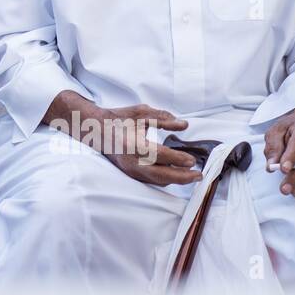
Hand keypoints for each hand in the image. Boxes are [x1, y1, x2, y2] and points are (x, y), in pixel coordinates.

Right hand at [44, 91, 200, 186]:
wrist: (95, 129)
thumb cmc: (119, 119)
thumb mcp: (141, 113)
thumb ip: (163, 118)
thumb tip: (183, 125)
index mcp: (135, 144)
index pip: (162, 155)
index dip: (179, 159)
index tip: (193, 159)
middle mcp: (132, 161)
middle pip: (162, 175)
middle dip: (183, 177)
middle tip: (198, 175)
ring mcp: (130, 170)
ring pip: (158, 180)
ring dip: (176, 180)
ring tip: (191, 176)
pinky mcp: (130, 173)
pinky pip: (151, 181)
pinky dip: (165, 179)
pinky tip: (175, 174)